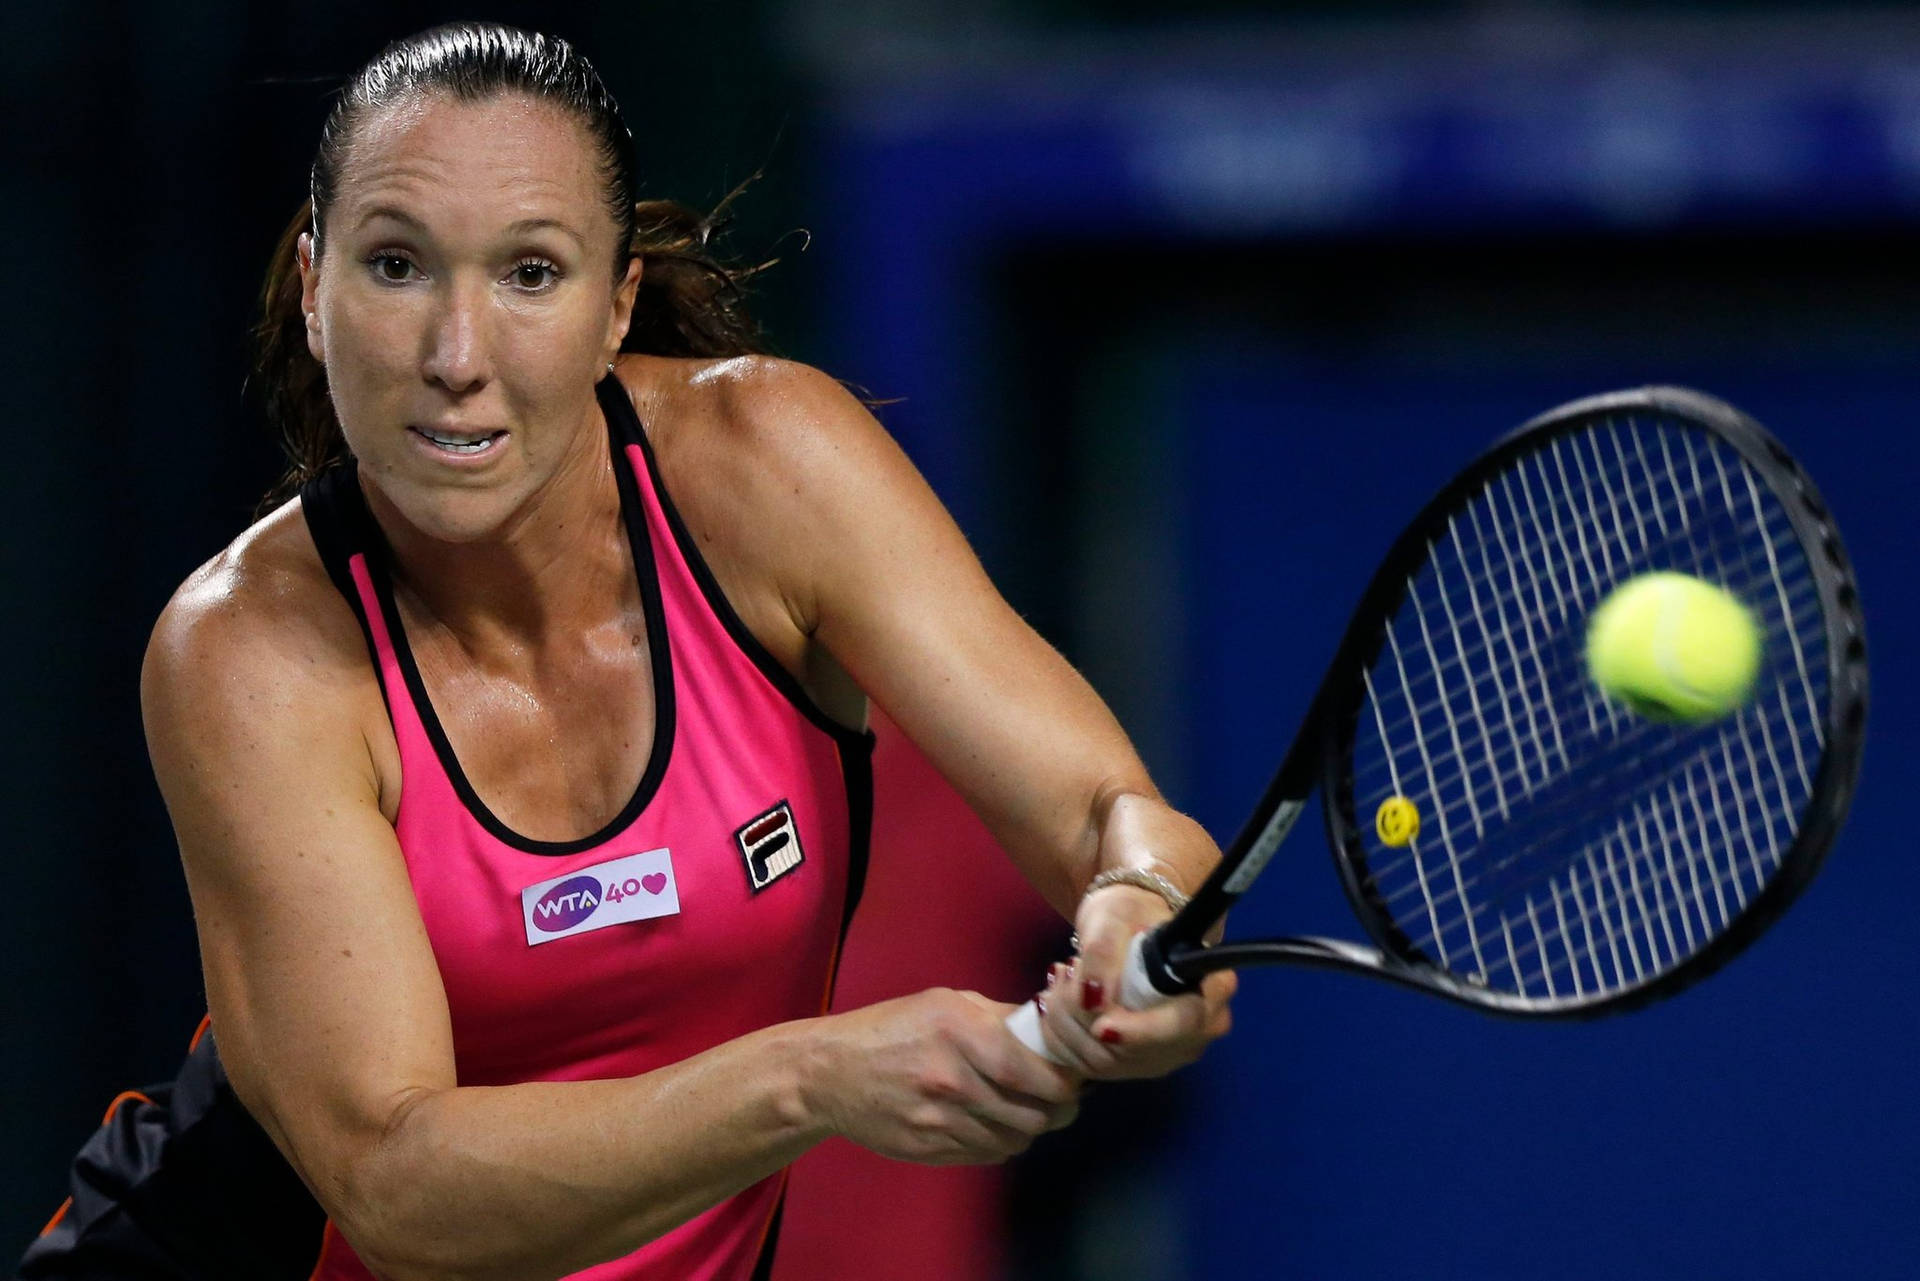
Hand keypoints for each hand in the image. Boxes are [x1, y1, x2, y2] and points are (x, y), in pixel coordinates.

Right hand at [809, 989, 1082, 1164]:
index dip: (1065, 1083)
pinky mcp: (929, 1149)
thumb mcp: (945, 1003)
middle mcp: (953, 1080)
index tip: (1076, 1079)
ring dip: (1029, 1128)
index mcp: (960, 1033)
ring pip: (1014, 1140)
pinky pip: (986, 1154)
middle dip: (1057, 1110)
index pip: (1034, 1072)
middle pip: (1032, 1114)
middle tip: (1061, 1100)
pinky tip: (993, 1123)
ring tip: (1026, 1110)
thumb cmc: (892, 1029)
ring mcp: (940, 1120)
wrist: (830, 1073)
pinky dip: (1000, 1142)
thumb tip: (1051, 1026)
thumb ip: (999, 1016)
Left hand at [1035, 883, 1234, 1078]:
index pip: (1184, 1023)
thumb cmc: (1131, 915)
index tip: (1102, 1026)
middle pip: (1136, 1051)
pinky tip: (1052, 1001)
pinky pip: (1087, 1066)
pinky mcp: (1133, 1065)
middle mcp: (1196, 1033)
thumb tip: (1092, 999)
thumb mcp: (1116, 914)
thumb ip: (1104, 951)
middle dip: (1085, 1018)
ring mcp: (1165, 1054)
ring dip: (1065, 1022)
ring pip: (1105, 1062)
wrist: (1126, 928)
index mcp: (1212, 989)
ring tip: (1057, 978)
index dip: (1143, 1031)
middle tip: (1063, 973)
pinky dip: (1059, 1036)